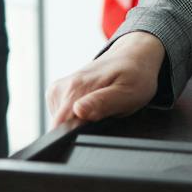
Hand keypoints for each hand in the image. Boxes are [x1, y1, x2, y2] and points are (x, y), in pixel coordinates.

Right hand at [47, 31, 164, 125]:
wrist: (133, 58)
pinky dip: (76, 116)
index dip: (76, 134)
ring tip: (100, 109)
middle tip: (104, 114)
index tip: (95, 126)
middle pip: (60, 125)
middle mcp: (64, 86)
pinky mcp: (58, 92)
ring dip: (78, 122)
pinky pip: (61, 114)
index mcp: (78, 87)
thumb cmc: (134, 75)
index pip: (60, 124)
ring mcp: (59, 88)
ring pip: (60, 121)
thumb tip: (78, 111)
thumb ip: (102, 103)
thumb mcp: (127, 93)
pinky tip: (92, 108)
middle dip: (80, 128)